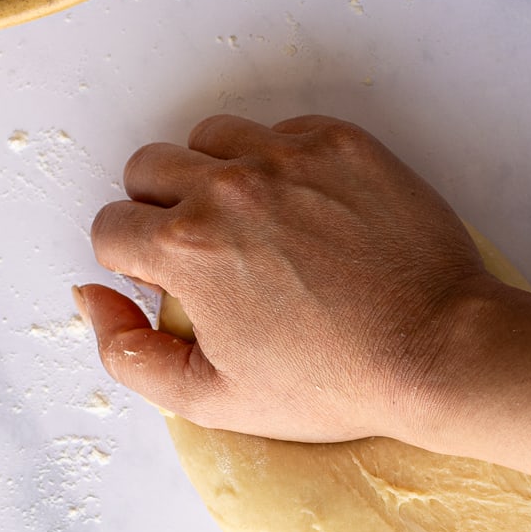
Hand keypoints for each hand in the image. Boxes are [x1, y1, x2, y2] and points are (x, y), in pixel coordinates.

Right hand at [80, 114, 495, 440]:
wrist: (438, 350)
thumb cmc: (336, 382)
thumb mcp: (215, 400)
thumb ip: (128, 353)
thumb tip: (92, 297)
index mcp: (186, 246)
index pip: (110, 227)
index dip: (134, 265)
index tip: (173, 286)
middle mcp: (229, 186)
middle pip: (148, 169)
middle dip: (160, 211)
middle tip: (209, 257)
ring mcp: (289, 155)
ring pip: (211, 138)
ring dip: (214, 176)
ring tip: (256, 228)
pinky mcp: (342, 142)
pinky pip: (282, 131)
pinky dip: (281, 165)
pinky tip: (311, 215)